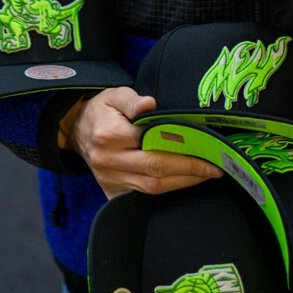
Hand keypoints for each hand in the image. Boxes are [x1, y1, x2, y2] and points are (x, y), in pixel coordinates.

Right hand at [58, 87, 221, 199]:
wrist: (77, 130)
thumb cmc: (103, 110)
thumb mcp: (114, 95)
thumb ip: (132, 99)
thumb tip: (149, 104)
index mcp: (109, 135)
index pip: (151, 144)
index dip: (181, 147)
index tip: (206, 147)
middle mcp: (108, 161)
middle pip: (155, 171)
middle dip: (189, 170)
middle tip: (215, 167)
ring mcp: (110, 181)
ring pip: (152, 188)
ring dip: (182, 183)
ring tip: (206, 174)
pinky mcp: (112, 193)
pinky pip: (142, 198)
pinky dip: (165, 193)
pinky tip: (184, 184)